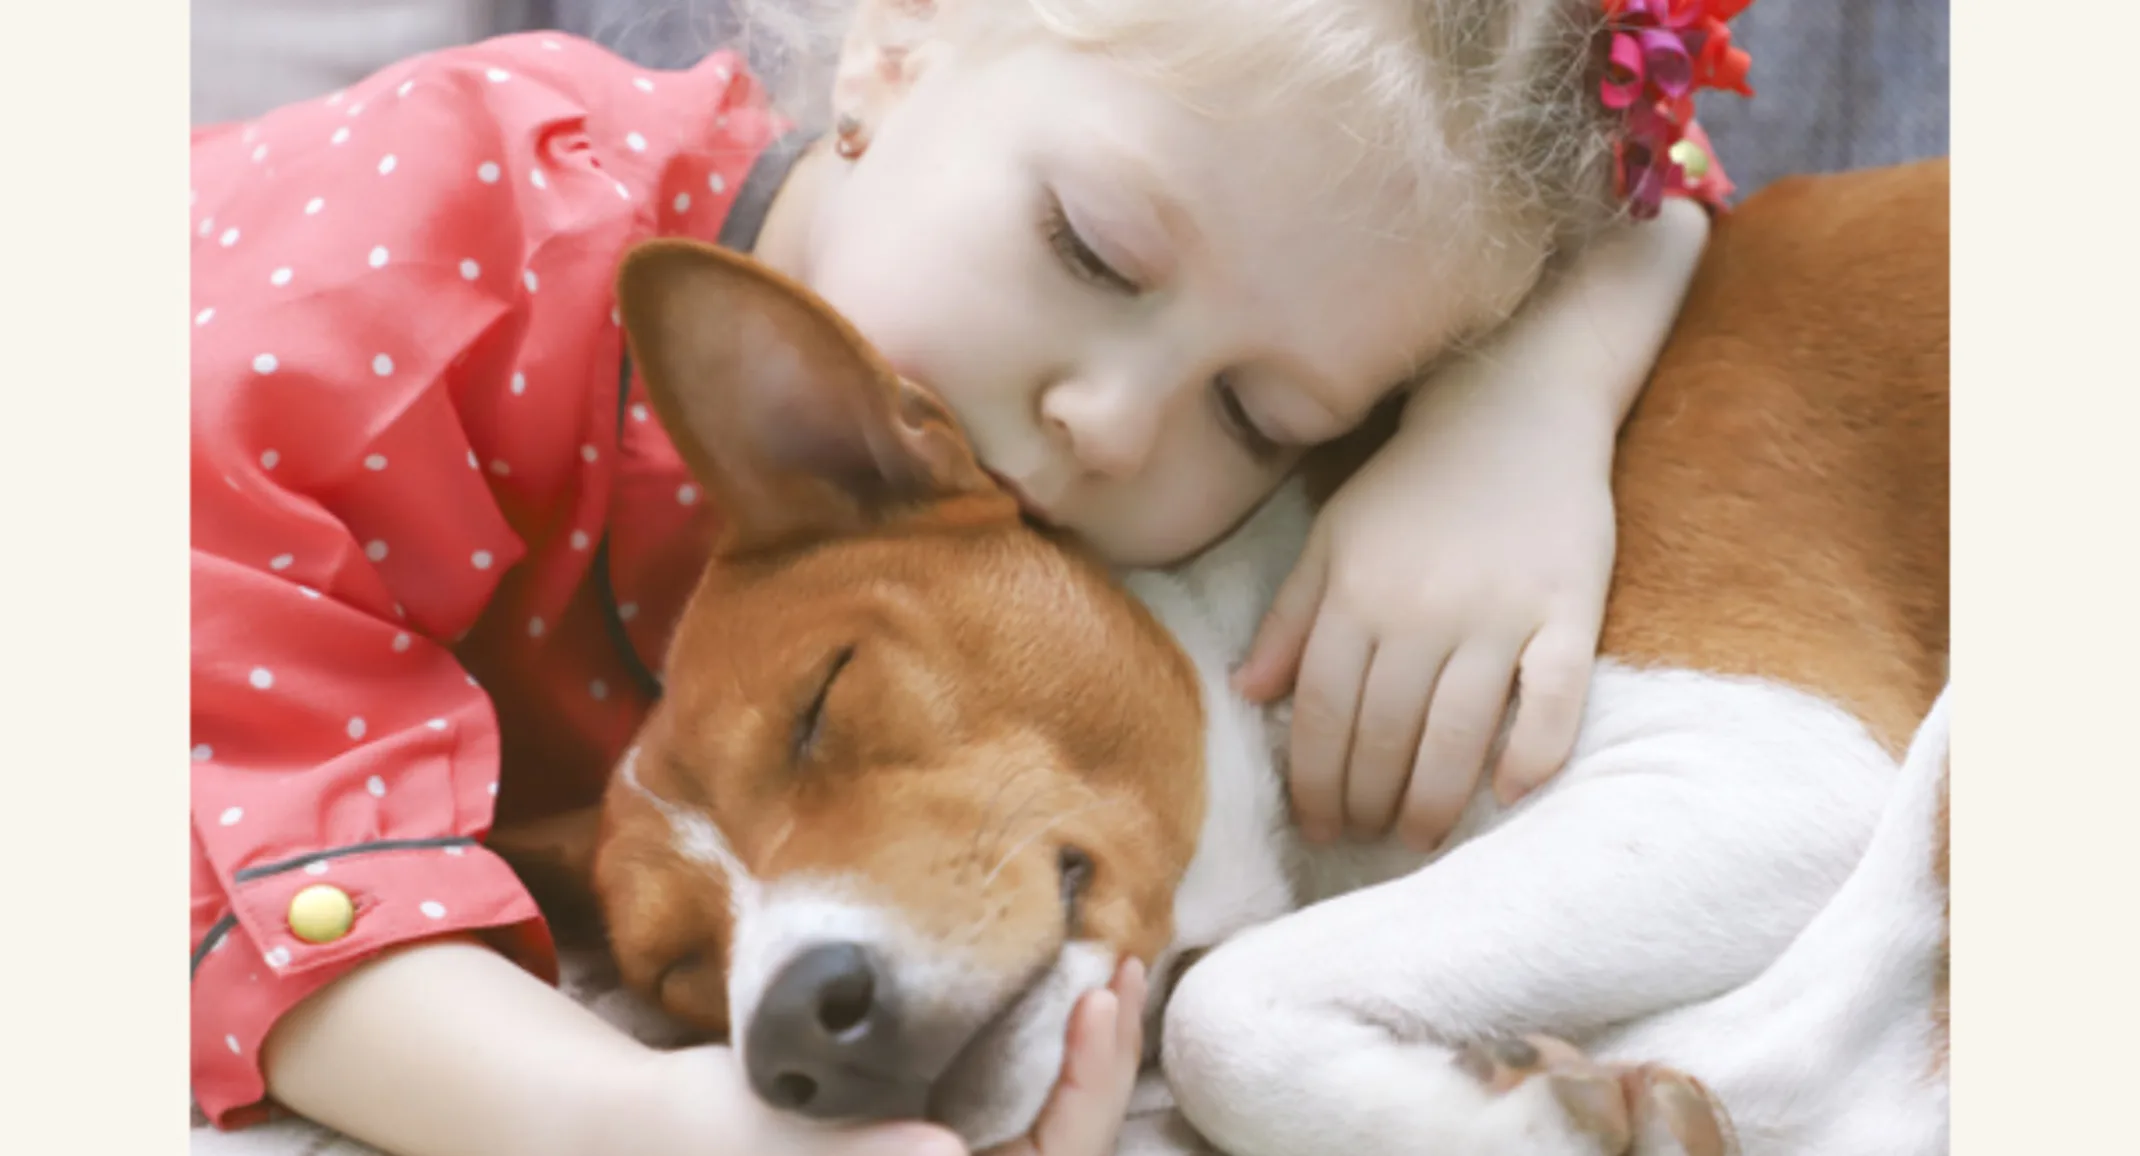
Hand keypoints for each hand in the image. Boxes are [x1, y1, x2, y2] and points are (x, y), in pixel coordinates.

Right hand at [630, 958, 1147, 1155]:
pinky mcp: (942, 1128)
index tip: (1097, 1003)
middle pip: (1067, 1144)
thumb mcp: (777, 1140)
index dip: (1083, 1092)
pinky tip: (1072, 982)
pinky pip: (1023, 1093)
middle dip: (1103, 1061)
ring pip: (1055, 1119)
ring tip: (1115, 965)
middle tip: (1122, 966)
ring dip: (1089, 1047)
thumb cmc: (703, 1136)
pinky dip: (1054, 1040)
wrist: (657, 1124)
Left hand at [1232, 380, 1616, 850]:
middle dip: (1367, 802)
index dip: (1313, 781)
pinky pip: (1554, 697)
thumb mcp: (1333, 537)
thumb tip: (1249, 694)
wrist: (1515, 408)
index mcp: (1357, 595)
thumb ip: (1290, 617)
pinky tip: (1510, 794)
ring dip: (1433, 799)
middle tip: (1367, 839)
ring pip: (1457, 731)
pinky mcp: (1568, 609)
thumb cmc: (1414, 482)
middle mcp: (1421, 610)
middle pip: (1384, 734)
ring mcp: (1498, 613)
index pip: (1323, 714)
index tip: (1316, 825)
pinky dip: (1533, 753)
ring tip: (1420, 836)